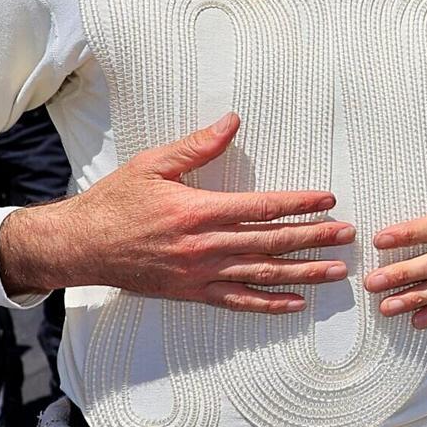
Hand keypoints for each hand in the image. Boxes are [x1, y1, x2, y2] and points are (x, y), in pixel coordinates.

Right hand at [0, 114, 348, 311]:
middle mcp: (204, 247)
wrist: (78, 247)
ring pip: (261, 275)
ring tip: (336, 271)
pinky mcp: (190, 292)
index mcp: (198, 212)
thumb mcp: (152, 165)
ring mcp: (199, 274)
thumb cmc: (113, 202)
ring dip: (302, 273)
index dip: (299, 204)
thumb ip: (197, 147)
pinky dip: (268, 304)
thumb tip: (233, 122)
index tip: (329, 201)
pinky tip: (296, 303)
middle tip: (349, 236)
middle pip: (270, 243)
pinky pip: (236, 301)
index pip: (262, 208)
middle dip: (314, 238)